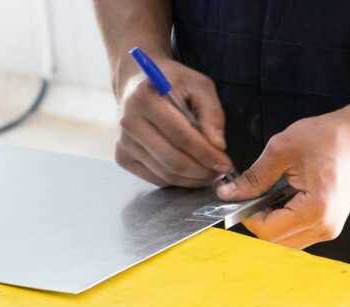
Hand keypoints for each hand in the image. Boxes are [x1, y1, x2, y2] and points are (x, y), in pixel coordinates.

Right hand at [115, 58, 232, 186]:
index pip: (182, 137)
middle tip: (221, 172)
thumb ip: (212, 112)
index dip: (207, 154)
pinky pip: (156, 178)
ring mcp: (124, 142)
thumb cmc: (172, 82)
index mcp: (146, 98)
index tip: (226, 163)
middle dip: (203, 171)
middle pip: (173, 160)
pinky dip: (178, 180)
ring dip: (193, 179)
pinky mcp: (122, 157)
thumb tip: (218, 145)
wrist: (137, 83)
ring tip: (210, 173)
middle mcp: (129, 122)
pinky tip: (191, 172)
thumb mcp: (199, 85)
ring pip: (166, 174)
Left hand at [216, 111, 349, 248]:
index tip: (237, 197)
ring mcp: (330, 229)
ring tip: (268, 195)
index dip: (247, 216)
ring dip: (271, 223)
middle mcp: (325, 227)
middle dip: (257, 220)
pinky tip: (283, 199)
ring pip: (286, 241)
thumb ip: (253, 178)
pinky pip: (298, 234)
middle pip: (276, 241)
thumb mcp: (282, 150)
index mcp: (315, 210)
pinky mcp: (331, 225)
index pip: (267, 230)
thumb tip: (229, 194)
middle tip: (250, 195)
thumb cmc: (330, 137)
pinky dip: (284, 221)